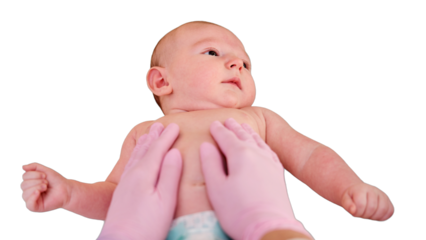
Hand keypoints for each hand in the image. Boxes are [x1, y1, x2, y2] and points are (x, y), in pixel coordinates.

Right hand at [20, 162, 70, 212]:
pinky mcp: (36, 207)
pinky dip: (33, 197)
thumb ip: (34, 166)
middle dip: (36, 181)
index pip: (25, 176)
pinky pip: (29, 204)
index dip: (35, 174)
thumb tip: (22, 167)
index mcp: (30, 183)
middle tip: (46, 183)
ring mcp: (31, 199)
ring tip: (46, 187)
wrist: (66, 190)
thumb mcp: (45, 170)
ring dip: (37, 187)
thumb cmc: (56, 181)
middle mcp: (29, 191)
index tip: (45, 175)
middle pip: (24, 185)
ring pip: (25, 193)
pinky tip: (38, 192)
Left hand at [98, 122, 181, 239]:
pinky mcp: (121, 192)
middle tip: (160, 125)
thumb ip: (170, 175)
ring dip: (143, 145)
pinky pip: (129, 165)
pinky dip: (135, 156)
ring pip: (136, 157)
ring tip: (148, 135)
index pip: (158, 150)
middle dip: (154, 137)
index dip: (167, 137)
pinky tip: (135, 159)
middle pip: (145, 150)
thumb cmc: (147, 226)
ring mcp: (125, 183)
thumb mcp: (166, 201)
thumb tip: (174, 152)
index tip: (175, 126)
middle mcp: (132, 175)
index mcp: (144, 174)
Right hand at [200, 118, 311, 239]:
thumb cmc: (238, 212)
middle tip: (228, 120)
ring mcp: (270, 163)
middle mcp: (257, 154)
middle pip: (243, 136)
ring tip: (244, 127)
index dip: (218, 130)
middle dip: (234, 128)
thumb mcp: (216, 188)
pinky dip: (262, 144)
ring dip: (249, 133)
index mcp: (240, 155)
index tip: (213, 124)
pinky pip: (269, 151)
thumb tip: (206, 146)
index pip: (226, 138)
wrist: (269, 228)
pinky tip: (261, 146)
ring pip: (258, 142)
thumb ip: (210, 164)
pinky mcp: (278, 174)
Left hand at [341, 182, 394, 220]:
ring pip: (383, 210)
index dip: (357, 212)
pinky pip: (390, 211)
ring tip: (368, 214)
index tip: (354, 211)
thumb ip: (347, 205)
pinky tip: (375, 215)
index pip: (361, 204)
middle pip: (372, 208)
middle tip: (361, 213)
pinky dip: (383, 216)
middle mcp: (373, 190)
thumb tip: (353, 211)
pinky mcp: (387, 201)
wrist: (358, 191)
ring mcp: (382, 195)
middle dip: (365, 215)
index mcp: (361, 189)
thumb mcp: (345, 199)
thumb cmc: (351, 197)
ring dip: (374, 216)